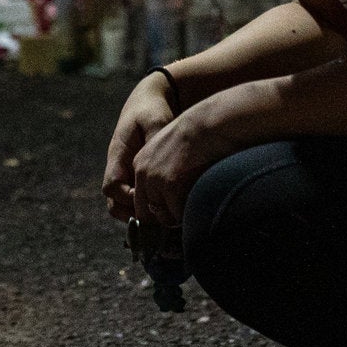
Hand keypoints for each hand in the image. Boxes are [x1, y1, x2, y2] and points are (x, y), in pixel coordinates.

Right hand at [101, 70, 175, 222]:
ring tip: (164, 218)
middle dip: (133, 214)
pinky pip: (133, 201)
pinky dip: (145, 209)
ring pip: (121, 206)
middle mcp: (117, 168)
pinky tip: (166, 209)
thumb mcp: (156, 121)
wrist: (148, 103)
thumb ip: (156, 140)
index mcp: (117, 156)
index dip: (127, 198)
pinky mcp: (135, 177)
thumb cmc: (152, 111)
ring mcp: (124, 174)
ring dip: (139, 215)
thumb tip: (160, 165)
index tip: (150, 197)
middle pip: (113, 203)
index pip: (111, 187)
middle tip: (159, 216)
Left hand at [124, 93, 243, 230]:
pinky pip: (177, 215)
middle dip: (163, 220)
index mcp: (141, 163)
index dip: (156, 209)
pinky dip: (188, 216)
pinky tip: (198, 205)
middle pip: (144, 212)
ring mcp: (154, 180)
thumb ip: (165, 170)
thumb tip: (171, 197)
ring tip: (192, 210)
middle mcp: (143, 172)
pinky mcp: (169, 186)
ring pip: (162, 216)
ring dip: (176, 218)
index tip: (170, 214)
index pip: (140, 197)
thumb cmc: (198, 136)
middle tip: (179, 222)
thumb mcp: (172, 149)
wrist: (206, 124)